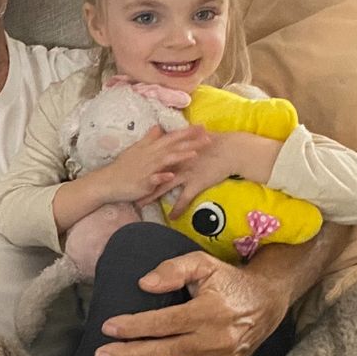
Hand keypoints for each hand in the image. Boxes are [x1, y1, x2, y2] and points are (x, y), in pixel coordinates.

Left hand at [95, 251, 287, 355]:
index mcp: (210, 312)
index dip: (135, 326)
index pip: (165, 322)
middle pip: (166, 353)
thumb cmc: (228, 282)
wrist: (267, 305)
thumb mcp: (204, 264)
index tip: (107, 327)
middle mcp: (215, 342)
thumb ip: (174, 269)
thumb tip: (145, 283)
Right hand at [104, 125, 209, 203]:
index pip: (172, 137)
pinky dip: (161, 177)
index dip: (187, 132)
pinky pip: (153, 180)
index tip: (202, 126)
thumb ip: (148, 139)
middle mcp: (151, 156)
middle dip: (190, 142)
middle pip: (173, 147)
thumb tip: (158, 127)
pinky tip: (170, 176)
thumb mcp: (136, 149)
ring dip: (179, 157)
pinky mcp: (143, 183)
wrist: (108, 181)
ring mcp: (147, 169)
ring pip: (165, 161)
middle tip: (209, 137)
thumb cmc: (123, 167)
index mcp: (151, 148)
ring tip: (194, 154)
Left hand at [141, 131, 282, 217]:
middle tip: (125, 190)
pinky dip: (177, 208)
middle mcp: (176, 162)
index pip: (153, 160)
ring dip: (151, 196)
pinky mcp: (196, 183)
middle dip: (139, 182)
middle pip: (153, 174)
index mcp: (174, 151)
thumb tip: (172, 139)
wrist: (231, 150)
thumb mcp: (194, 138)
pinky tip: (171, 217)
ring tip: (138, 205)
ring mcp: (185, 174)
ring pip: (164, 187)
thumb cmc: (214, 143)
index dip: (139, 166)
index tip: (127, 172)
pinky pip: (184, 199)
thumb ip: (181, 141)